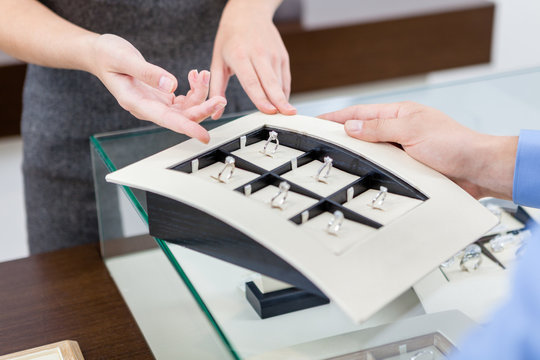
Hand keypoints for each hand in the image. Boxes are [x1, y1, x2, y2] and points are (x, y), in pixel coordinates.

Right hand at [88, 34, 225, 142]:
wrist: (98, 54)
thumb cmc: (106, 55)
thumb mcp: (124, 58)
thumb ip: (148, 73)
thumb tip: (172, 85)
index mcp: (136, 103)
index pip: (167, 120)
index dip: (187, 128)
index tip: (203, 136)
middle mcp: (149, 108)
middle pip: (182, 117)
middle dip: (203, 108)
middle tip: (220, 98)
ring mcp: (156, 103)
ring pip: (186, 108)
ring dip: (200, 94)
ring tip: (203, 74)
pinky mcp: (161, 97)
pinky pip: (184, 100)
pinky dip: (194, 89)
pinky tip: (195, 76)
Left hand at [210, 0, 295, 118]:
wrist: (248, 12)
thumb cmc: (230, 37)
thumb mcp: (218, 60)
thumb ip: (216, 88)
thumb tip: (215, 112)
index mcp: (240, 55)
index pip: (252, 81)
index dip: (261, 98)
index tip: (268, 111)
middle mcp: (259, 54)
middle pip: (270, 83)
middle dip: (279, 101)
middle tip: (286, 115)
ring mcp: (273, 54)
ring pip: (279, 82)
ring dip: (282, 99)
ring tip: (285, 113)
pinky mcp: (282, 55)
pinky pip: (285, 78)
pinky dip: (284, 91)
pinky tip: (282, 102)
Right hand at [319, 102, 517, 198]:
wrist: (478, 171)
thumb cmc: (455, 144)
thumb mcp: (412, 130)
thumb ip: (379, 128)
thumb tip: (351, 126)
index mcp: (400, 115)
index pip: (360, 113)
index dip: (338, 118)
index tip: (317, 121)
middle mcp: (399, 133)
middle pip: (363, 134)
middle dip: (342, 139)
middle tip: (319, 144)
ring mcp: (402, 153)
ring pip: (371, 155)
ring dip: (358, 159)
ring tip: (335, 163)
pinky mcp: (407, 171)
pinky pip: (383, 171)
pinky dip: (372, 174)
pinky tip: (361, 178)